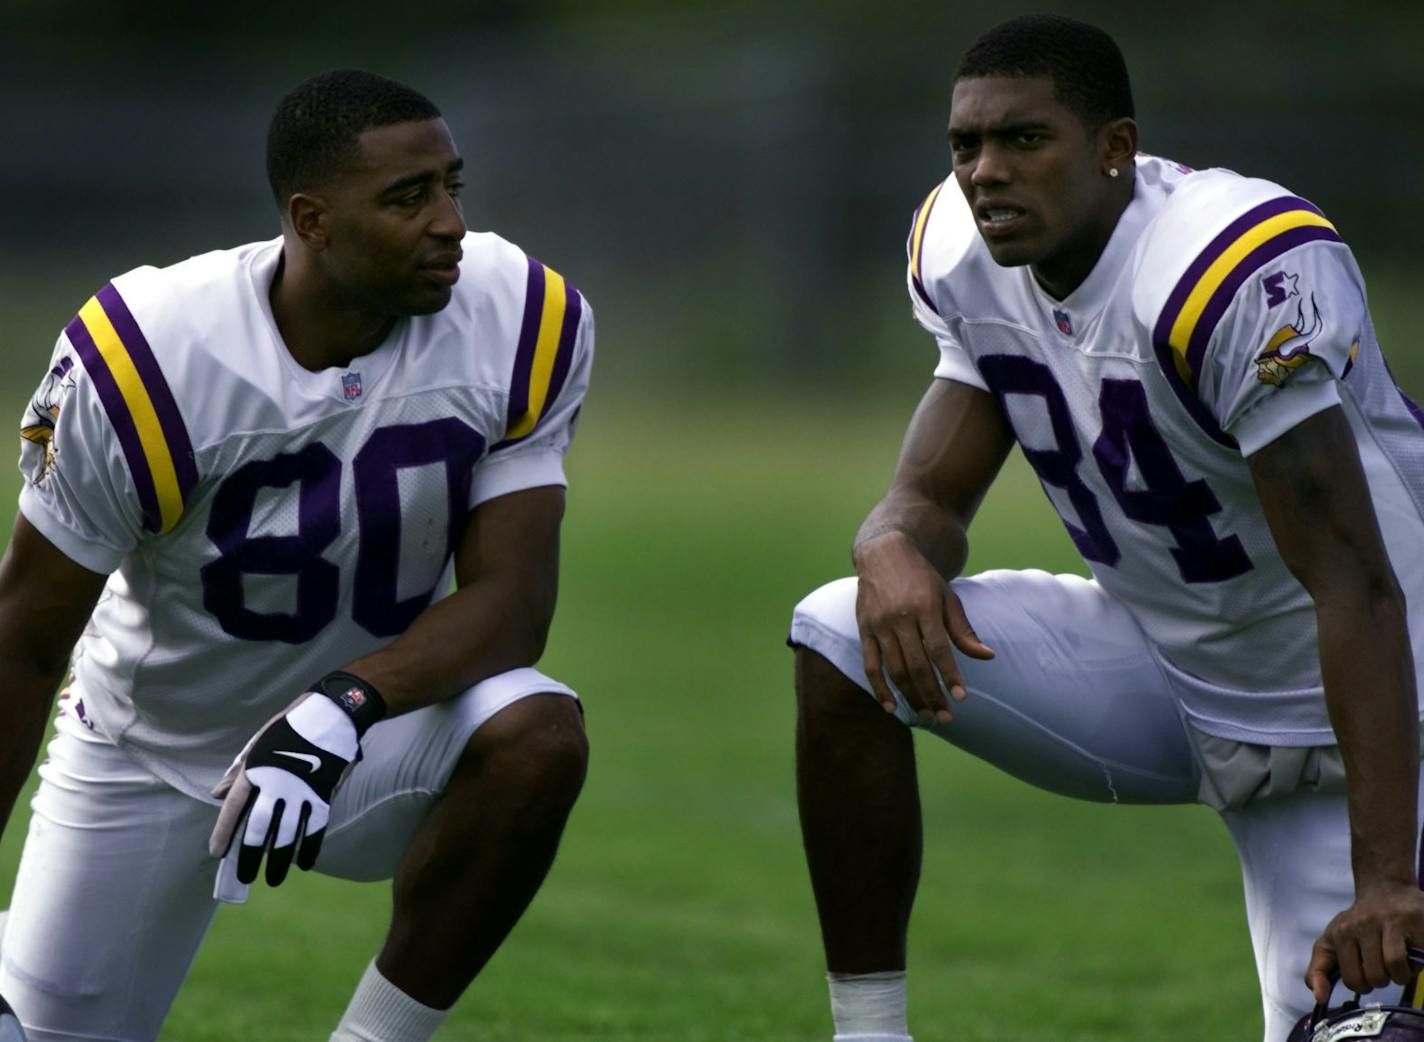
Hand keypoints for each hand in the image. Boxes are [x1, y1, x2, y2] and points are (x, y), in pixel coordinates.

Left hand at [208, 672, 384, 886]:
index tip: (217, 853)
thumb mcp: (260, 740)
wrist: (336, 712)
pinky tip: (304, 864)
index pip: (234, 808)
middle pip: (259, 828)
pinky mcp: (324, 794)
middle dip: (250, 856)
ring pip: (287, 835)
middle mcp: (276, 784)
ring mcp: (302, 791)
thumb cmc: (294, 724)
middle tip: (244, 877)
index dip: (224, 833)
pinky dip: (309, 848)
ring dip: (279, 860)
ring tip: (273, 879)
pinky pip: (315, 828)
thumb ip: (240, 769)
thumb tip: (218, 793)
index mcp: (256, 769)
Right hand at [853, 530, 993, 724]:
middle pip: (917, 666)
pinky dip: (879, 689)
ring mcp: (879, 625)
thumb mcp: (947, 597)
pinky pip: (871, 666)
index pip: (939, 649)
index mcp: (924, 607)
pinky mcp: (864, 631)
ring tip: (926, 716)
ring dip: (910, 697)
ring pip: (895, 670)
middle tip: (945, 717)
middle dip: (932, 695)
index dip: (949, 675)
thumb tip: (987, 656)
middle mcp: (900, 618)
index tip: (961, 698)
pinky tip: (891, 707)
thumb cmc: (921, 578)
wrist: (884, 554)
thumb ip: (963, 630)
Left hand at [1306, 882, 1423, 1001]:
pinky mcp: (1414, 920)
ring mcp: (1389, 921)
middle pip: (1375, 977)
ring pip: (1396, 968)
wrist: (1385, 889)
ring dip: (1401, 975)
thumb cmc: (1357, 924)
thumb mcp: (1330, 942)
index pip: (1352, 980)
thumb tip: (1318, 997)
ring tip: (1398, 964)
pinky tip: (1411, 953)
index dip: (1363, 985)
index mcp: (1340, 933)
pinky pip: (1418, 958)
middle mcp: (1363, 924)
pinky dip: (1416, 965)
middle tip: (1382, 967)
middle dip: (1382, 980)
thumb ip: (1318, 970)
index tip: (1365, 973)